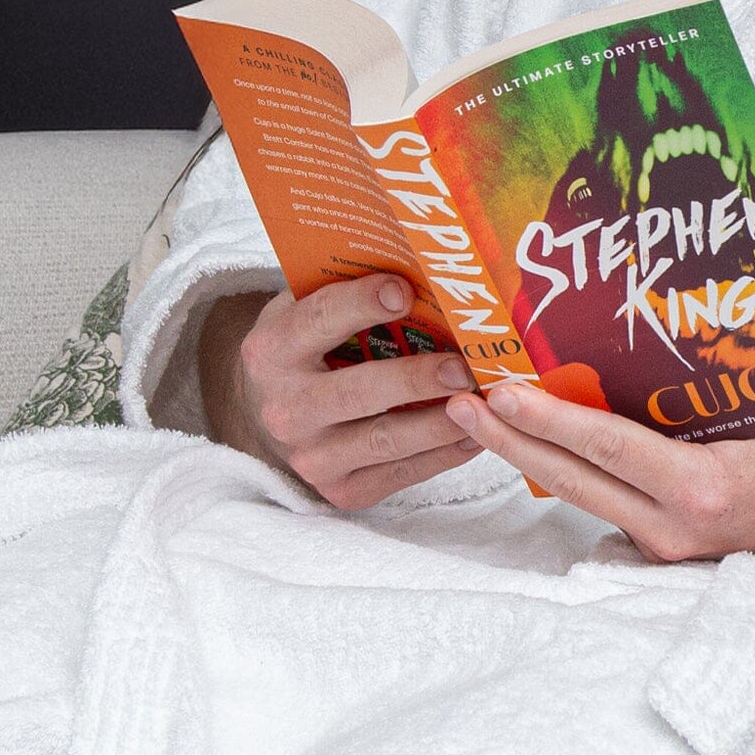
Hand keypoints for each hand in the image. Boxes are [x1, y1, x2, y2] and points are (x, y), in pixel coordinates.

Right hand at [198, 274, 480, 508]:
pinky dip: (444, 454)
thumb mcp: (302, 311)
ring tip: (485, 401)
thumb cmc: (304, 349)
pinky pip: (400, 474)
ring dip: (442, 422)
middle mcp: (284, 409)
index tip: (405, 290)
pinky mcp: (340, 491)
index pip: (319, 321)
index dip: (361, 303)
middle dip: (417, 378)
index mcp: (271, 351)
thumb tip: (419, 263)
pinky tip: (476, 433)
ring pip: (386, 440)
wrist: (269, 417)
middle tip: (466, 365)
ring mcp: (311, 457)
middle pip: (358, 391)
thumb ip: (344, 289)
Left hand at [447, 382, 754, 568]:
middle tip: (457, 402)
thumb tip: (645, 330)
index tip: (498, 391)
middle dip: (507, 441)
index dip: (545, 419)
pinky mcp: (668, 552)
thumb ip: (707, 385)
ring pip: (581, 497)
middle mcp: (676, 528)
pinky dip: (572, 472)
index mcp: (704, 488)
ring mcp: (669, 548)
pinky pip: (607, 506)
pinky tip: (541, 441)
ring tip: (482, 416)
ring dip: (530, 456)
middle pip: (570, 482)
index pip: (605, 448)